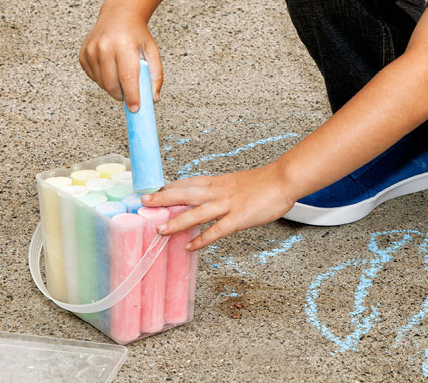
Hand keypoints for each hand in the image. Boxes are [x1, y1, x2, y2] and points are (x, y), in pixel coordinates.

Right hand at [79, 10, 162, 111]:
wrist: (118, 16)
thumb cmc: (136, 35)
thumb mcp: (152, 52)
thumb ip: (155, 75)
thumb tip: (153, 99)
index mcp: (124, 45)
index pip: (127, 77)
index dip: (132, 96)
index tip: (135, 108)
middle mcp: (104, 47)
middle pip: (111, 84)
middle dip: (122, 95)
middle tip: (130, 94)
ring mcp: (91, 51)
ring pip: (101, 83)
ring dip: (113, 87)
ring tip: (122, 75)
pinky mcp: (83, 55)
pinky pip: (93, 77)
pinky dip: (103, 79)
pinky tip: (111, 68)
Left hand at [141, 164, 297, 250]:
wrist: (283, 180)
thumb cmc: (264, 182)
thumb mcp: (237, 182)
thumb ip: (222, 190)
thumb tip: (210, 198)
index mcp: (218, 182)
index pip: (188, 183)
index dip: (169, 188)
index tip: (153, 191)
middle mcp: (218, 191)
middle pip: (185, 194)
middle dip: (163, 199)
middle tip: (143, 203)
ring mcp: (228, 205)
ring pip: (196, 213)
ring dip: (176, 221)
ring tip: (160, 231)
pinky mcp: (239, 218)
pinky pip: (216, 230)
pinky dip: (202, 239)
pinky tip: (190, 246)